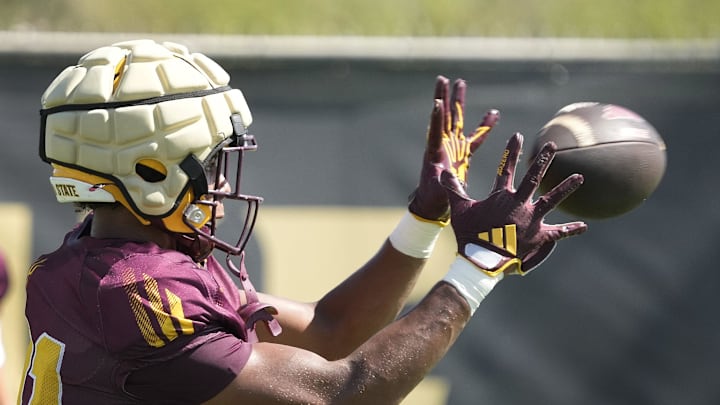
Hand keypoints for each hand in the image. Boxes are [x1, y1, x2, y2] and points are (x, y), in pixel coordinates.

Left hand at [409, 76, 499, 222]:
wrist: (436, 203)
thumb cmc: (434, 197)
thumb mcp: (437, 189)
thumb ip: (442, 180)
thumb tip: (443, 172)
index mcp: (435, 152)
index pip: (435, 130)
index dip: (436, 117)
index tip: (436, 101)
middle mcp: (442, 145)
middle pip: (443, 116)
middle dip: (443, 97)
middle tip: (443, 79)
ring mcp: (453, 146)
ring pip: (455, 119)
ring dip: (457, 101)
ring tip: (460, 82)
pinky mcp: (462, 152)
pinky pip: (476, 136)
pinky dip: (485, 126)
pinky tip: (494, 113)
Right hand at [442, 133, 587, 275]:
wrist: (482, 260)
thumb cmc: (469, 234)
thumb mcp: (460, 210)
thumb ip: (454, 189)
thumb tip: (441, 172)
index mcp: (501, 196)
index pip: (506, 168)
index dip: (512, 151)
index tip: (518, 136)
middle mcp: (520, 204)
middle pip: (534, 178)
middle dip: (543, 160)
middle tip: (552, 146)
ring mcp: (532, 220)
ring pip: (552, 200)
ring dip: (565, 188)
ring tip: (579, 177)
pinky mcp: (540, 237)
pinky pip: (558, 233)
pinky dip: (571, 230)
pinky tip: (584, 226)